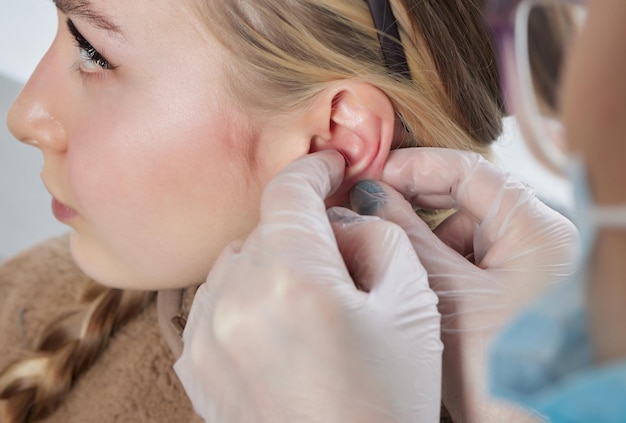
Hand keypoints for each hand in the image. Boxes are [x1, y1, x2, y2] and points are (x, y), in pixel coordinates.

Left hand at [174, 151, 442, 422]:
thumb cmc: (388, 399)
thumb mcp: (412, 304)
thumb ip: (378, 237)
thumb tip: (342, 220)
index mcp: (292, 276)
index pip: (290, 192)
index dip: (313, 169)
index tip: (329, 165)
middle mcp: (236, 297)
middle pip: (267, 229)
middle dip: (306, 233)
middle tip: (343, 264)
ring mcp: (206, 333)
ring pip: (238, 263)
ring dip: (273, 265)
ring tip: (313, 309)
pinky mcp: (195, 363)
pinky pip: (217, 301)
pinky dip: (247, 298)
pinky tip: (281, 330)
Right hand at [350, 148, 579, 422]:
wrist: (520, 419)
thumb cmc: (493, 365)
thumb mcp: (442, 291)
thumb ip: (404, 232)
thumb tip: (368, 191)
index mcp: (537, 231)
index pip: (471, 170)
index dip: (416, 166)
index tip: (373, 173)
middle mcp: (537, 239)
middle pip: (466, 195)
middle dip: (415, 200)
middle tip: (368, 202)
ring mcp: (525, 261)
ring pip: (461, 225)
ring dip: (422, 232)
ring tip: (388, 249)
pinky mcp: (510, 281)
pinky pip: (465, 252)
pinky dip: (436, 256)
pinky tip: (412, 273)